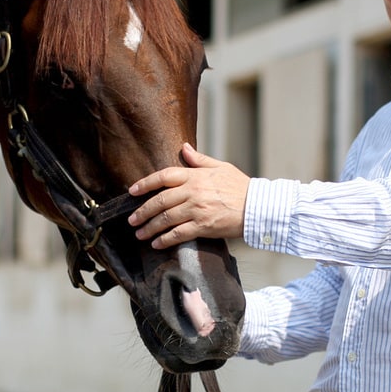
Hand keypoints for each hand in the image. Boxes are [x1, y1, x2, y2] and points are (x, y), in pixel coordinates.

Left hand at [128, 143, 249, 247]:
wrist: (258, 207)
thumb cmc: (240, 187)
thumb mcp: (221, 167)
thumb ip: (199, 159)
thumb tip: (184, 147)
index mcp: (196, 176)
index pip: (164, 176)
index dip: (145, 183)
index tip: (132, 191)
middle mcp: (193, 192)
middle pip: (160, 201)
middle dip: (142, 211)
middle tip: (132, 220)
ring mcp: (197, 210)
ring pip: (166, 219)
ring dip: (150, 228)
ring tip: (140, 234)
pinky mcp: (203, 226)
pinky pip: (178, 234)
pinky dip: (165, 240)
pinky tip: (156, 244)